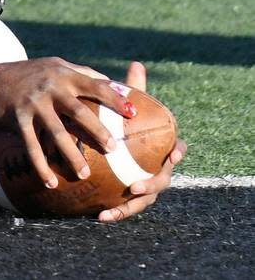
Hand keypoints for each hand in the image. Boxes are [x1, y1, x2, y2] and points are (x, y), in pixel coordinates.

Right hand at [0, 57, 136, 190]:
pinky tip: (51, 183)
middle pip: (78, 111)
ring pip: (56, 133)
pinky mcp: (18, 119)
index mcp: (63, 74)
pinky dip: (41, 166)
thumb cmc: (32, 74)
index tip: (133, 114)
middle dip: (97, 131)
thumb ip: (83, 74)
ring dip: (71, 155)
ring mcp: (33, 104)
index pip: (95, 86)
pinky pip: (32, 147)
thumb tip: (115, 85)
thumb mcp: (56, 66)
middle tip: (113, 149)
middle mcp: (49, 88)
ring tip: (85, 174)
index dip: (115, 99)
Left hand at [97, 61, 185, 222]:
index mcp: (161, 146)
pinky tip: (100, 216)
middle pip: (162, 179)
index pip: (176, 148)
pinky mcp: (130, 197)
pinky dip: (116, 213)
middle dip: (151, 183)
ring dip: (130, 207)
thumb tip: (137, 63)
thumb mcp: (125, 106)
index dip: (178, 151)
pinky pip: (126, 208)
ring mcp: (146, 185)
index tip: (174, 152)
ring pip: (145, 200)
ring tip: (113, 210)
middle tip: (136, 184)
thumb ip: (132, 89)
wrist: (113, 144)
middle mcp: (158, 168)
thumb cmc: (123, 122)